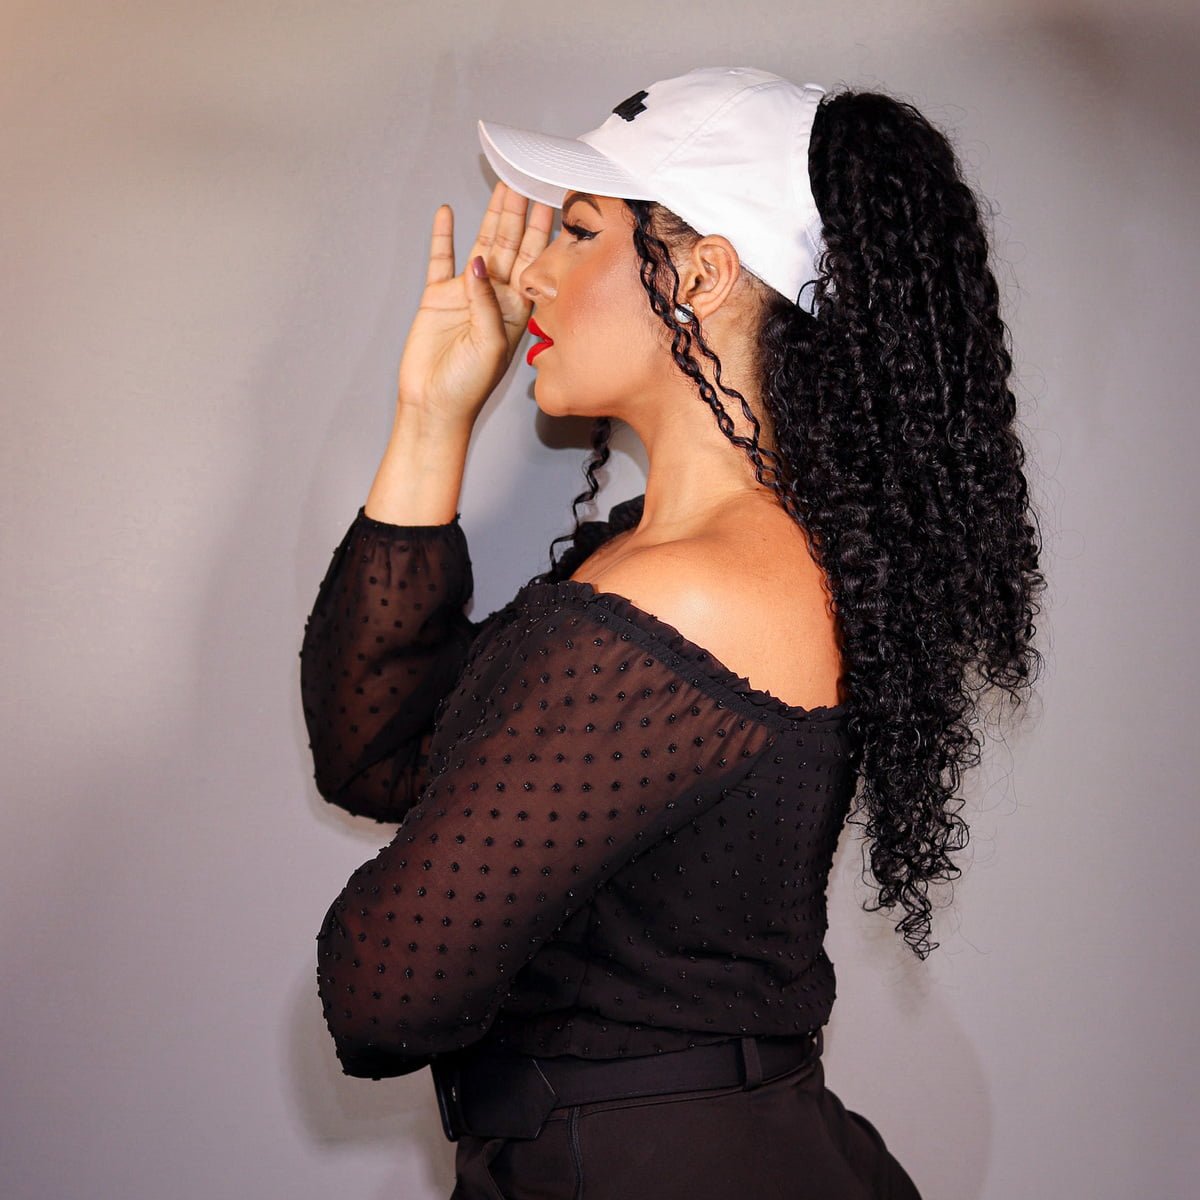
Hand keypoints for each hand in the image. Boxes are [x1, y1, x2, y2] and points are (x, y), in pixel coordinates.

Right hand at [396, 181, 553, 423]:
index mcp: (518, 309)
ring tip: (500, 185)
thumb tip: (478, 263)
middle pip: (511, 245)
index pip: (535, 261)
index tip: (554, 201)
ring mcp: (466, 294)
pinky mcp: (438, 297)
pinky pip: (441, 259)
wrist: (433, 405)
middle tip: (526, 179)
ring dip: (491, 216)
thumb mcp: (490, 345)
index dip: (544, 232)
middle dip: (519, 213)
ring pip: (482, 245)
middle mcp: (496, 297)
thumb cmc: (469, 386)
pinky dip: (443, 236)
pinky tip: (446, 212)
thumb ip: (487, 304)